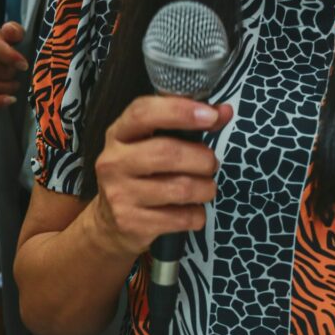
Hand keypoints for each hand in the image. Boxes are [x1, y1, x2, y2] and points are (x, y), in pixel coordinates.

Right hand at [0, 22, 28, 111]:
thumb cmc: (2, 46)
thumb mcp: (10, 35)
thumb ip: (13, 30)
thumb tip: (11, 31)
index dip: (9, 55)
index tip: (24, 65)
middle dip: (8, 74)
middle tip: (17, 75)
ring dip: (4, 88)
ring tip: (15, 85)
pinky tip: (10, 100)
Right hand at [90, 96, 233, 256]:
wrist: (109, 224)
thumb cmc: (140, 177)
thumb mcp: (153, 145)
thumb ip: (188, 126)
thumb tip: (224, 111)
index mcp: (118, 135)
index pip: (143, 113)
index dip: (180, 111)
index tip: (212, 115)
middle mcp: (114, 162)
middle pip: (168, 153)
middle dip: (202, 159)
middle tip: (211, 164)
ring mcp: (120, 194)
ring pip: (180, 188)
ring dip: (205, 188)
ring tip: (206, 189)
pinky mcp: (132, 222)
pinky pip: (182, 218)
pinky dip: (197, 214)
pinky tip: (193, 211)